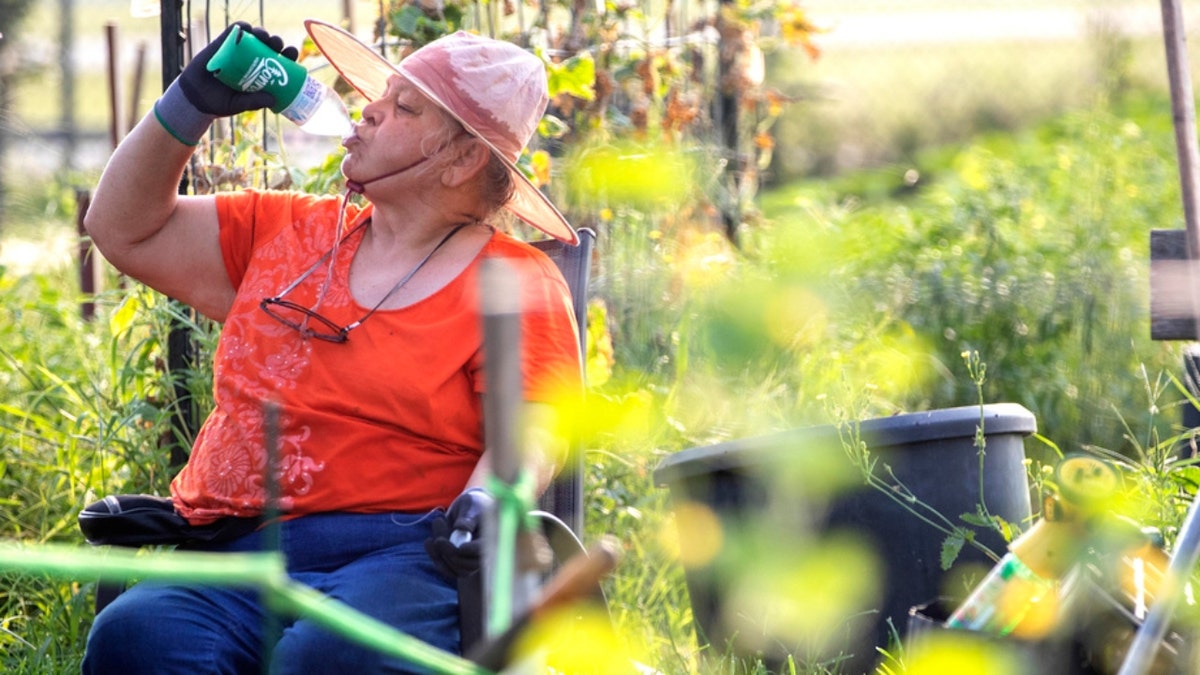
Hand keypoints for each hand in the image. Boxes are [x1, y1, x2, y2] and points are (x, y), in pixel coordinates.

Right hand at [179, 22, 298, 115]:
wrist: (195, 98)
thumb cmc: (220, 103)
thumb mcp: (239, 105)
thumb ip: (254, 102)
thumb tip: (272, 99)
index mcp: (261, 75)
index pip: (280, 63)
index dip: (288, 55)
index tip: (292, 53)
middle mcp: (252, 61)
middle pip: (269, 47)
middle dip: (276, 42)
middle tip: (277, 44)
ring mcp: (237, 52)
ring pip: (254, 37)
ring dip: (261, 33)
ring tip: (263, 36)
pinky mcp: (222, 45)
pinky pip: (233, 32)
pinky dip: (241, 28)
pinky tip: (246, 28)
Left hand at [425, 488, 493, 579]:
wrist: (468, 511)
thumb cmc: (473, 505)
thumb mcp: (471, 506)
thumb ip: (468, 517)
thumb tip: (461, 527)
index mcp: (491, 540)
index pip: (482, 551)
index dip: (470, 550)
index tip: (459, 544)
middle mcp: (483, 556)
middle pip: (466, 565)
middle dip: (448, 549)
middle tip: (438, 522)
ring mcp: (470, 563)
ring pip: (455, 570)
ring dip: (439, 552)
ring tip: (436, 525)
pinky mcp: (458, 565)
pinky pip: (446, 570)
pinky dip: (435, 557)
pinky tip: (428, 541)